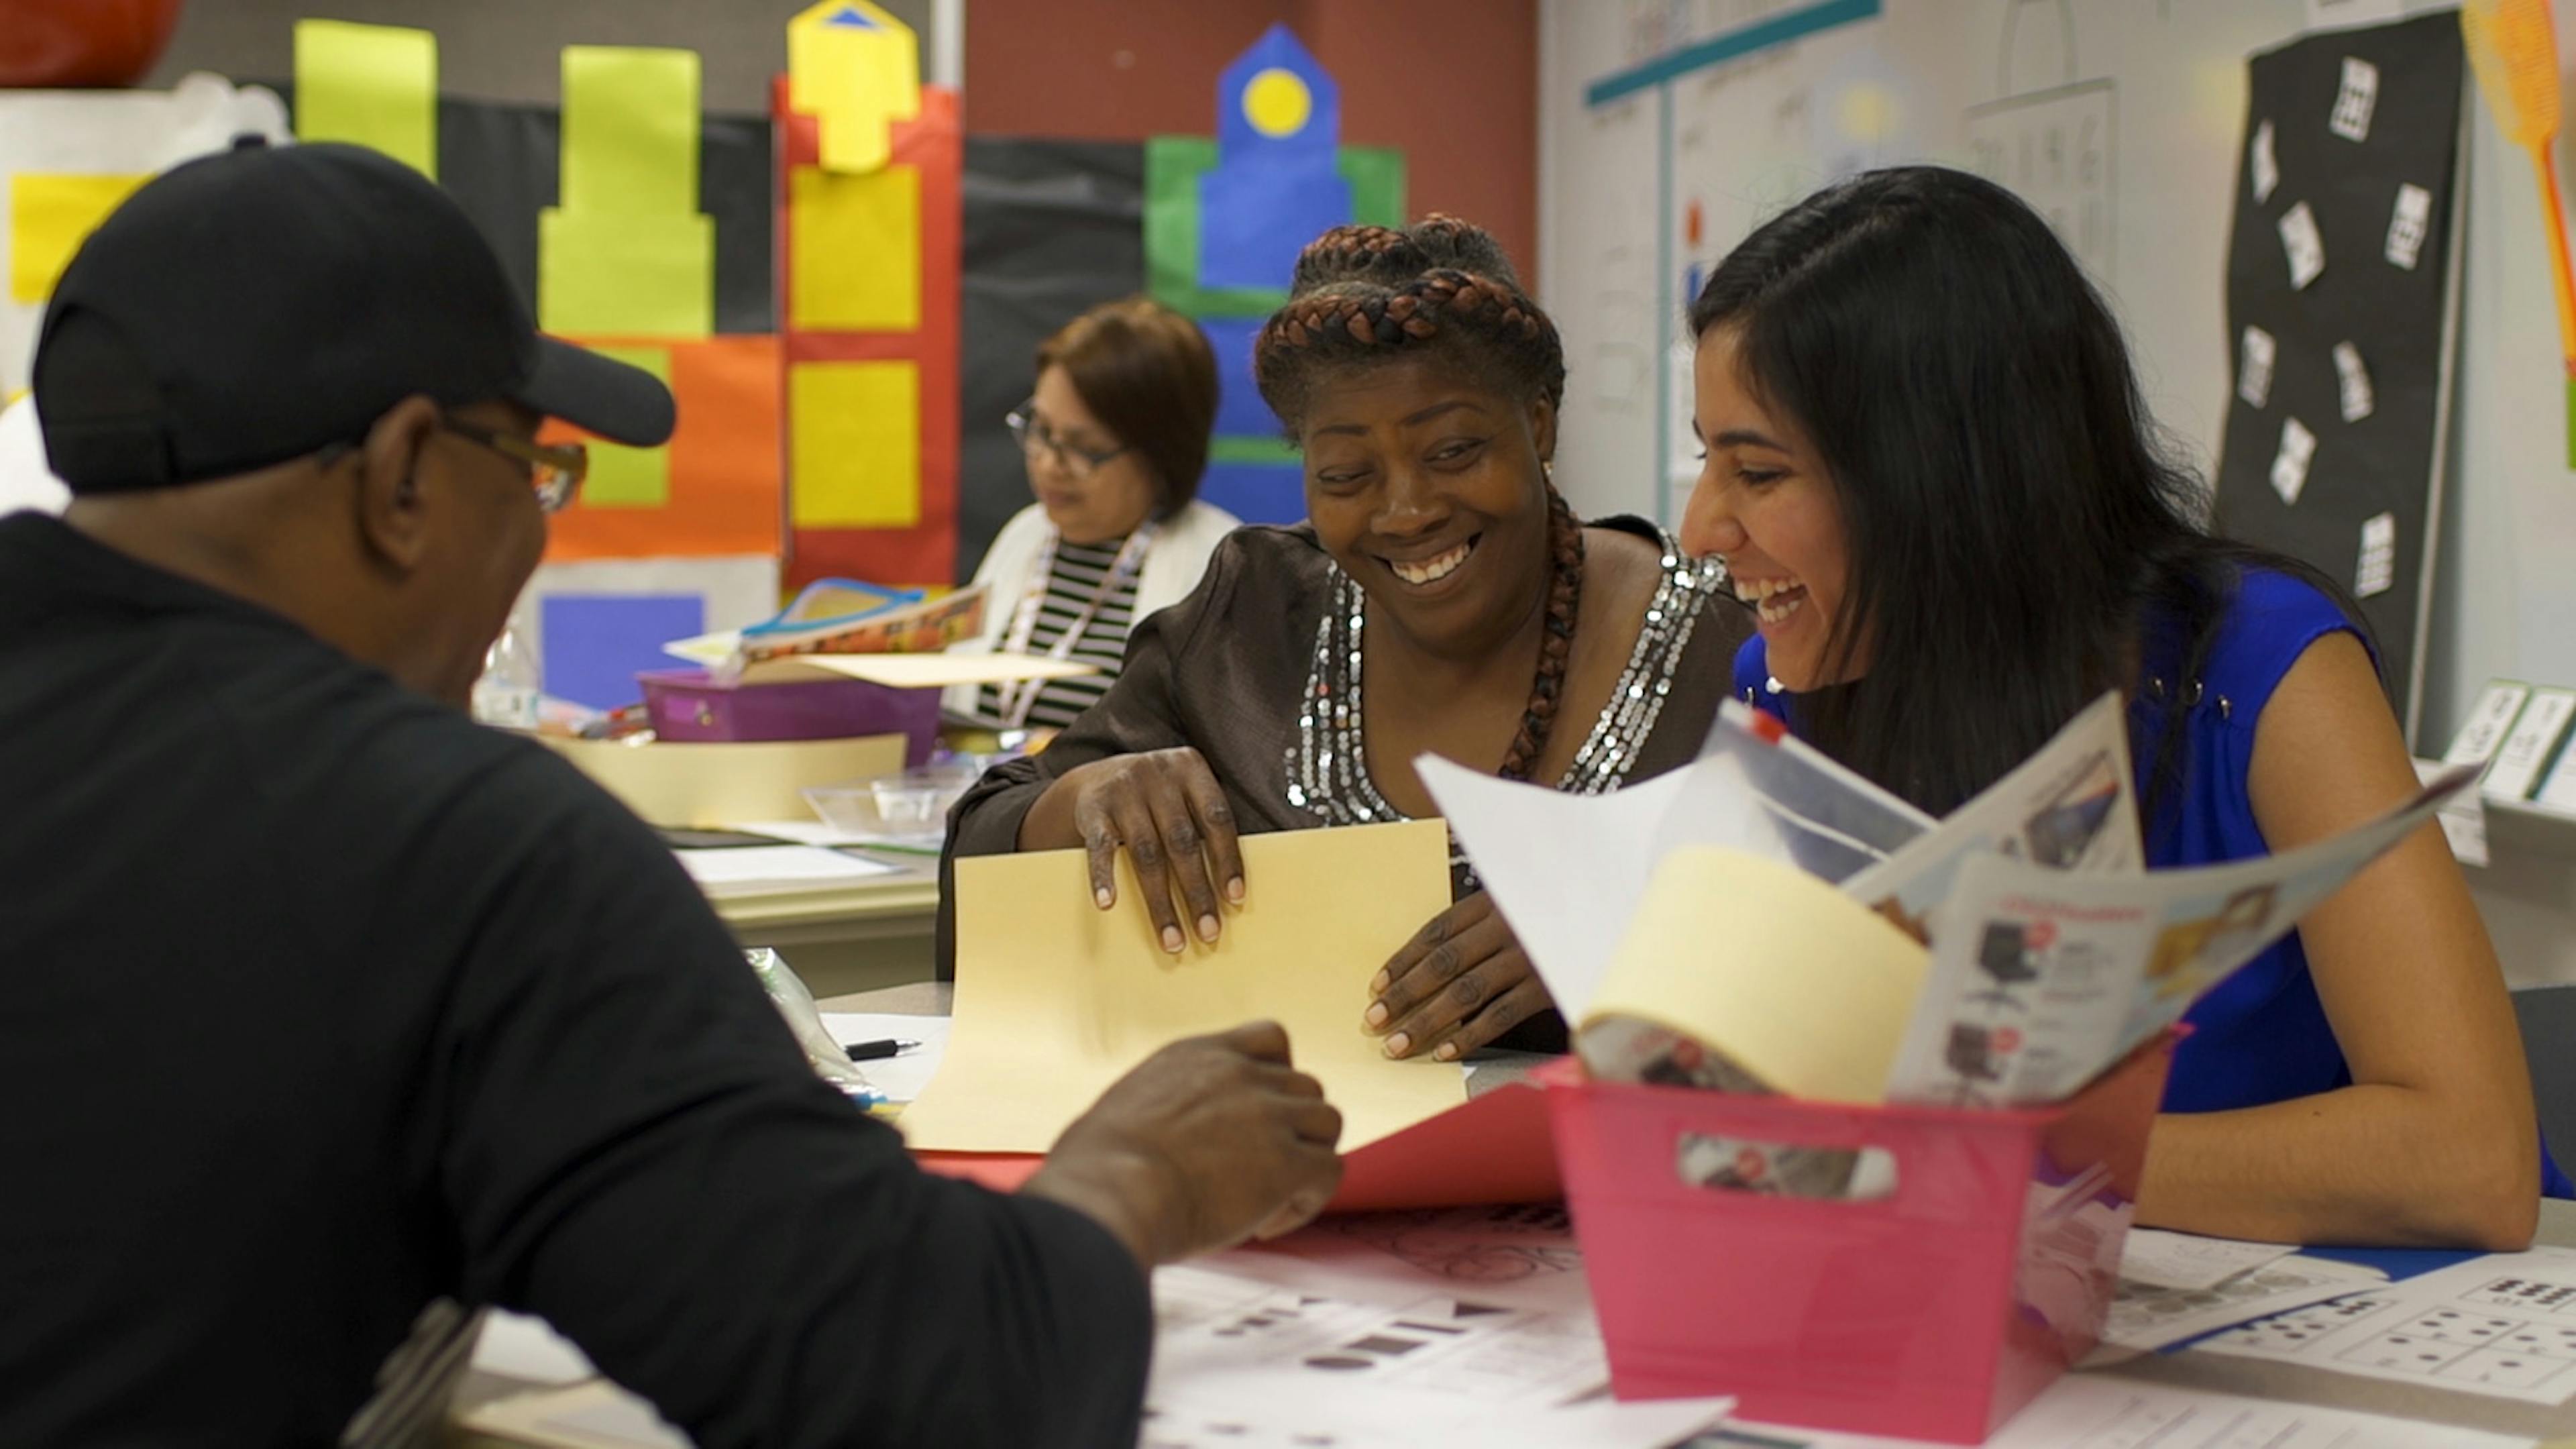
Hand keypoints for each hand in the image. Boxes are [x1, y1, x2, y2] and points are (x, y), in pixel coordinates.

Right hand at [1025, 1022, 1343, 1267]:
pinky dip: (1308, 1200)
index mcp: (1200, 1056)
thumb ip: (1163, 1105)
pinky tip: (1267, 1224)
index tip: (1258, 1113)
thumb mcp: (1127, 1105)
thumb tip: (1155, 1136)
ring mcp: (1269, 1115)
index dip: (1277, 1075)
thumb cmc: (1097, 1167)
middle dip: (1291, 1128)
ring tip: (1268, 1199)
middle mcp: (1242, 1075)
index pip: (1270, 1039)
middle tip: (1254, 1172)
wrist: (1111, 1191)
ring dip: (1308, 1159)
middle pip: (1305, 1086)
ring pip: (1328, 1123)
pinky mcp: (1288, 1163)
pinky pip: (1329, 1171)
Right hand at [1032, 747, 1244, 953]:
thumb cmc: (1157, 799)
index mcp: (1190, 768)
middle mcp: (1158, 773)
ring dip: (1160, 902)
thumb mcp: (1183, 797)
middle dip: (1197, 893)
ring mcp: (1123, 789)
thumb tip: (1229, 893)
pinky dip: (1104, 878)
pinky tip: (1108, 904)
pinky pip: (1100, 848)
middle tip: (1208, 933)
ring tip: (1171, 939)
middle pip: (1182, 841)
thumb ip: (1203, 828)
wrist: (1098, 777)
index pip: (1216, 818)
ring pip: (1146, 853)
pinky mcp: (1093, 807)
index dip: (1228, 860)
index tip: (1235, 900)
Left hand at [1364, 893, 1555, 1060]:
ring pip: (1466, 993)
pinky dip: (1470, 1036)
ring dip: (1427, 1021)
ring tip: (1397, 1045)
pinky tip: (1445, 1053)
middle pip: (1443, 963)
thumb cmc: (1558, 911)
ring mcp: (1527, 957)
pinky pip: (1501, 1016)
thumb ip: (1480, 917)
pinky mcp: (1546, 986)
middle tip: (1373, 1020)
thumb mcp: (1518, 900)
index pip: (1435, 931)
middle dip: (1404, 994)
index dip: (1403, 959)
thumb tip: (1431, 943)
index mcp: (1493, 901)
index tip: (1376, 986)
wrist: (1616, 915)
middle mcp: (1506, 926)